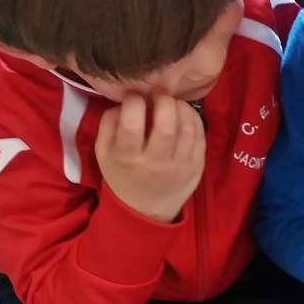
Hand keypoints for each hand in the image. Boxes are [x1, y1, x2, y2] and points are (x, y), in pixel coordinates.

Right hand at [95, 95, 204, 222]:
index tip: (134, 96)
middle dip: (164, 101)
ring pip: (187, 128)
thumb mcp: (103, 152)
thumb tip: (125, 101)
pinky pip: (200, 136)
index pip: (132, 124)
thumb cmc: (122, 174)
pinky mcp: (196, 166)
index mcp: (128, 157)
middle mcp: (156, 162)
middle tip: (159, 95)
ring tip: (172, 102)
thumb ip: (108, 123)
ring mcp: (180, 165)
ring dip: (181, 106)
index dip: (134, 102)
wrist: (146, 208)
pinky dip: (194, 118)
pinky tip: (184, 113)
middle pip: (166, 125)